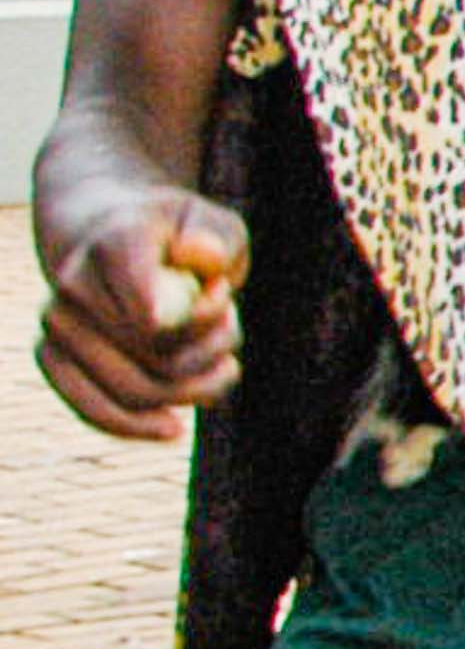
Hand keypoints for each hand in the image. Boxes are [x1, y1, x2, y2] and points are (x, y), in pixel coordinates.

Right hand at [35, 184, 245, 438]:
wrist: (108, 236)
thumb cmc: (175, 234)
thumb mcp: (211, 221)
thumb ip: (219, 237)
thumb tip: (206, 259)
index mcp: (114, 245)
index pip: (158, 311)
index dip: (202, 322)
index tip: (224, 298)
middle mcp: (74, 284)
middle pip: (159, 358)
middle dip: (211, 354)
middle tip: (229, 329)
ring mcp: (57, 323)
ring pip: (135, 391)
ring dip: (193, 388)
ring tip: (220, 364)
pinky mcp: (51, 356)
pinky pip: (92, 411)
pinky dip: (138, 426)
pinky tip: (173, 427)